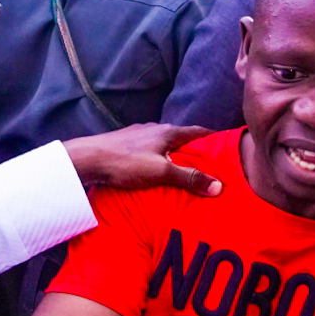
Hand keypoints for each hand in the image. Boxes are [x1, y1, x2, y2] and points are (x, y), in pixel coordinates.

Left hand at [64, 124, 222, 195]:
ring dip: (174, 154)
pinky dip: (158, 158)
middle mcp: (154, 129)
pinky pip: (149, 150)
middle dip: (195, 148)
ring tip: (183, 169)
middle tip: (208, 163)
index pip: (198, 131)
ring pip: (163, 144)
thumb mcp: (161, 172)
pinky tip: (155, 170)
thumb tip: (219, 186)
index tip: (227, 145)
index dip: (213, 138)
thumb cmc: (125, 163)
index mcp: (168, 132)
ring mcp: (137, 136)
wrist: (87, 159)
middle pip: (181, 137)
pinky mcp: (124, 144)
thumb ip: (190, 178)